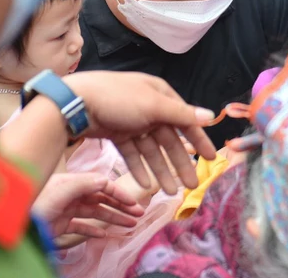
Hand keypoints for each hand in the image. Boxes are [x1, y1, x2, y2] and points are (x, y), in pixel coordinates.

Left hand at [32, 172, 144, 246]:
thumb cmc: (32, 208)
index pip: (100, 184)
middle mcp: (69, 194)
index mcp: (69, 182)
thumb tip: (104, 180)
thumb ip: (81, 186)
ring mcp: (65, 209)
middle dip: (120, 205)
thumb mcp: (58, 194)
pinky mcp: (60, 224)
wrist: (15, 228)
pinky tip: (105, 235)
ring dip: (113, 218)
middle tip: (138, 213)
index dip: (118, 192)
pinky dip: (94, 230)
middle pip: (100, 198)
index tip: (132, 202)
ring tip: (130, 225)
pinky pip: (82, 226)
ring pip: (95, 213)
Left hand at [64, 71, 216, 194]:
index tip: (211, 158)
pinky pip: (132, 153)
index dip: (198, 139)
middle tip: (191, 186)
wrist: (76, 103)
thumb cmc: (118, 99)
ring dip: (160, 170)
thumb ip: (182, 114)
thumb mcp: (153, 105)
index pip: (184, 120)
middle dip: (179, 162)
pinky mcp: (115, 133)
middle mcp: (147, 106)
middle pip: (168, 138)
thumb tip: (210, 116)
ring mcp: (131, 121)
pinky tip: (145, 184)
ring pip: (151, 149)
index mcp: (159, 94)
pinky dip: (139, 168)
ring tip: (170, 191)